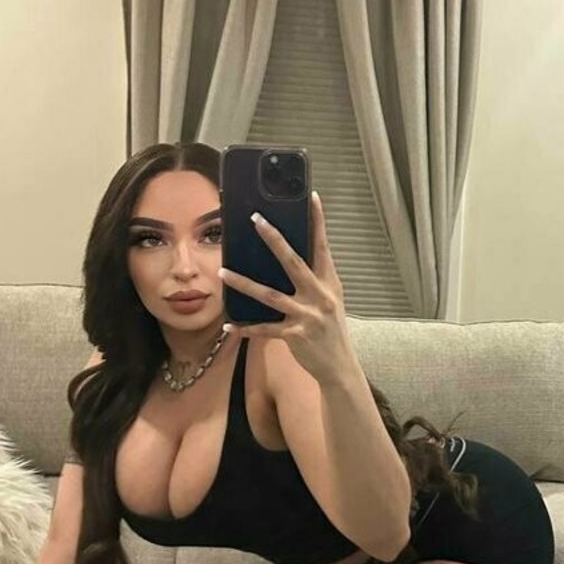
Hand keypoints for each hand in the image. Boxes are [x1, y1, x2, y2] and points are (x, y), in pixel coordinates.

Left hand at [219, 192, 355, 384]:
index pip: (323, 246)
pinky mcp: (295, 336)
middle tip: (255, 220)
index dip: (318, 221)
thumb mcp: (330, 299)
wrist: (340, 366)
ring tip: (223, 270)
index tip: (312, 197)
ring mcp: (308, 315)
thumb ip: (314, 279)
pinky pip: (265, 330)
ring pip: (270, 295)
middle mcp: (320, 295)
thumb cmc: (331, 330)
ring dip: (244, 283)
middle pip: (293, 262)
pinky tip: (227, 325)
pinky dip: (245, 328)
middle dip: (274, 239)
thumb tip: (289, 257)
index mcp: (329, 282)